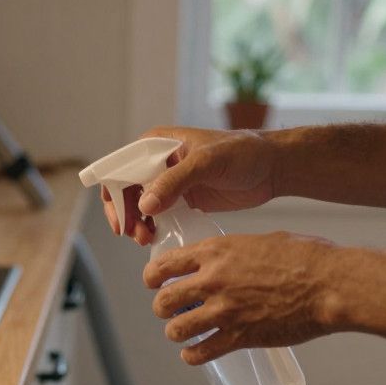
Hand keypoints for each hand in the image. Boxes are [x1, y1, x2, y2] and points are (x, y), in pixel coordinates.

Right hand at [102, 126, 280, 245]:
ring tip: (146, 239)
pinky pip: (158, 217)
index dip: (114, 194)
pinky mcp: (182, 201)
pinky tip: (157, 239)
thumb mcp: (207, 163)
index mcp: (156, 145)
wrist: (271, 168)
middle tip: (135, 235)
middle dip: (126, 214)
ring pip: (139, 207)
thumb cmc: (243, 153)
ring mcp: (169, 184)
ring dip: (137, 225)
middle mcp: (158, 163)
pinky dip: (153, 229)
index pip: (121, 168)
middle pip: (125, 191)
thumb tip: (145, 204)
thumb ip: (175, 181)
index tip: (122, 220)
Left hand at [143, 231, 337, 363]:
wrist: (330, 285)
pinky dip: (192, 356)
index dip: (153, 276)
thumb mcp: (263, 240)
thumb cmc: (306, 258)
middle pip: (163, 301)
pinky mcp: (239, 338)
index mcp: (216, 251)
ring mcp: (224, 311)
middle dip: (162, 308)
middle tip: (169, 311)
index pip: (165, 265)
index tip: (154, 282)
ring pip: (176, 329)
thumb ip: (239, 252)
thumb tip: (231, 259)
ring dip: (175, 333)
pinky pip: (200, 353)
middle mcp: (212, 281)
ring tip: (182, 334)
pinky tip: (193, 354)